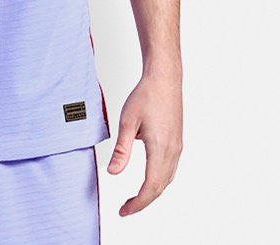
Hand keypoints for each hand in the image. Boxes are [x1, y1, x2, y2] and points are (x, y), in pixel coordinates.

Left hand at [107, 71, 182, 215]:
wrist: (164, 78)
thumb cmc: (146, 95)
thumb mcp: (127, 121)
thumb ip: (121, 150)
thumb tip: (113, 172)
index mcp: (160, 148)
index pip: (150, 187)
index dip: (137, 203)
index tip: (124, 211)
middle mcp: (172, 151)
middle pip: (159, 187)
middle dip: (143, 202)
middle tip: (125, 208)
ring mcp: (177, 147)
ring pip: (166, 180)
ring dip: (152, 192)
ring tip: (135, 198)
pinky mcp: (177, 141)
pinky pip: (170, 169)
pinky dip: (159, 181)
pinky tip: (149, 179)